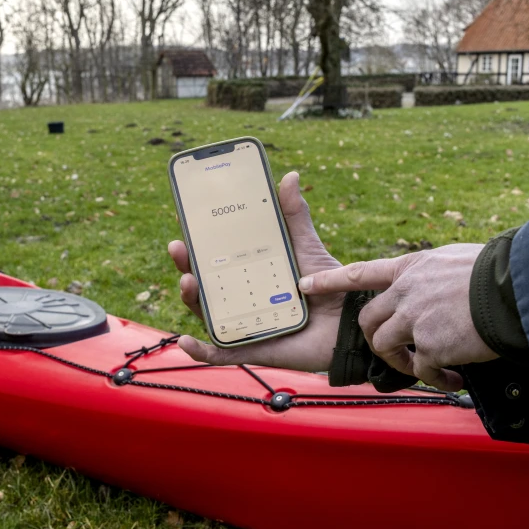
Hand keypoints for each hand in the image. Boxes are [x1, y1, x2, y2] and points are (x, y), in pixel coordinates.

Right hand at [167, 171, 343, 370]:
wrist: (349, 324)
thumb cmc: (327, 287)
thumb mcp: (306, 247)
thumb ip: (295, 216)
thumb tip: (290, 176)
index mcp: (248, 273)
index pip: (214, 258)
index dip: (195, 245)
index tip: (184, 225)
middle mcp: (239, 298)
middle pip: (203, 283)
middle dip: (185, 266)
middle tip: (179, 248)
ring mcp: (243, 324)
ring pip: (206, 313)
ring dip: (190, 298)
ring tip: (188, 282)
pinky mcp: (251, 349)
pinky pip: (219, 352)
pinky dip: (200, 350)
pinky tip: (186, 341)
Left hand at [298, 244, 498, 390]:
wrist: (515, 289)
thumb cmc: (499, 272)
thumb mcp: (457, 260)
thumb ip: (437, 276)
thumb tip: (440, 287)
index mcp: (412, 268)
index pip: (361, 273)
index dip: (331, 281)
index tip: (306, 284)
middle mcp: (406, 292)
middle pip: (369, 320)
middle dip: (376, 338)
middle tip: (397, 352)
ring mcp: (414, 319)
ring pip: (386, 346)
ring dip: (402, 362)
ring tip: (428, 368)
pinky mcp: (429, 346)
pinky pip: (421, 369)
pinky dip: (435, 379)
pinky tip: (452, 379)